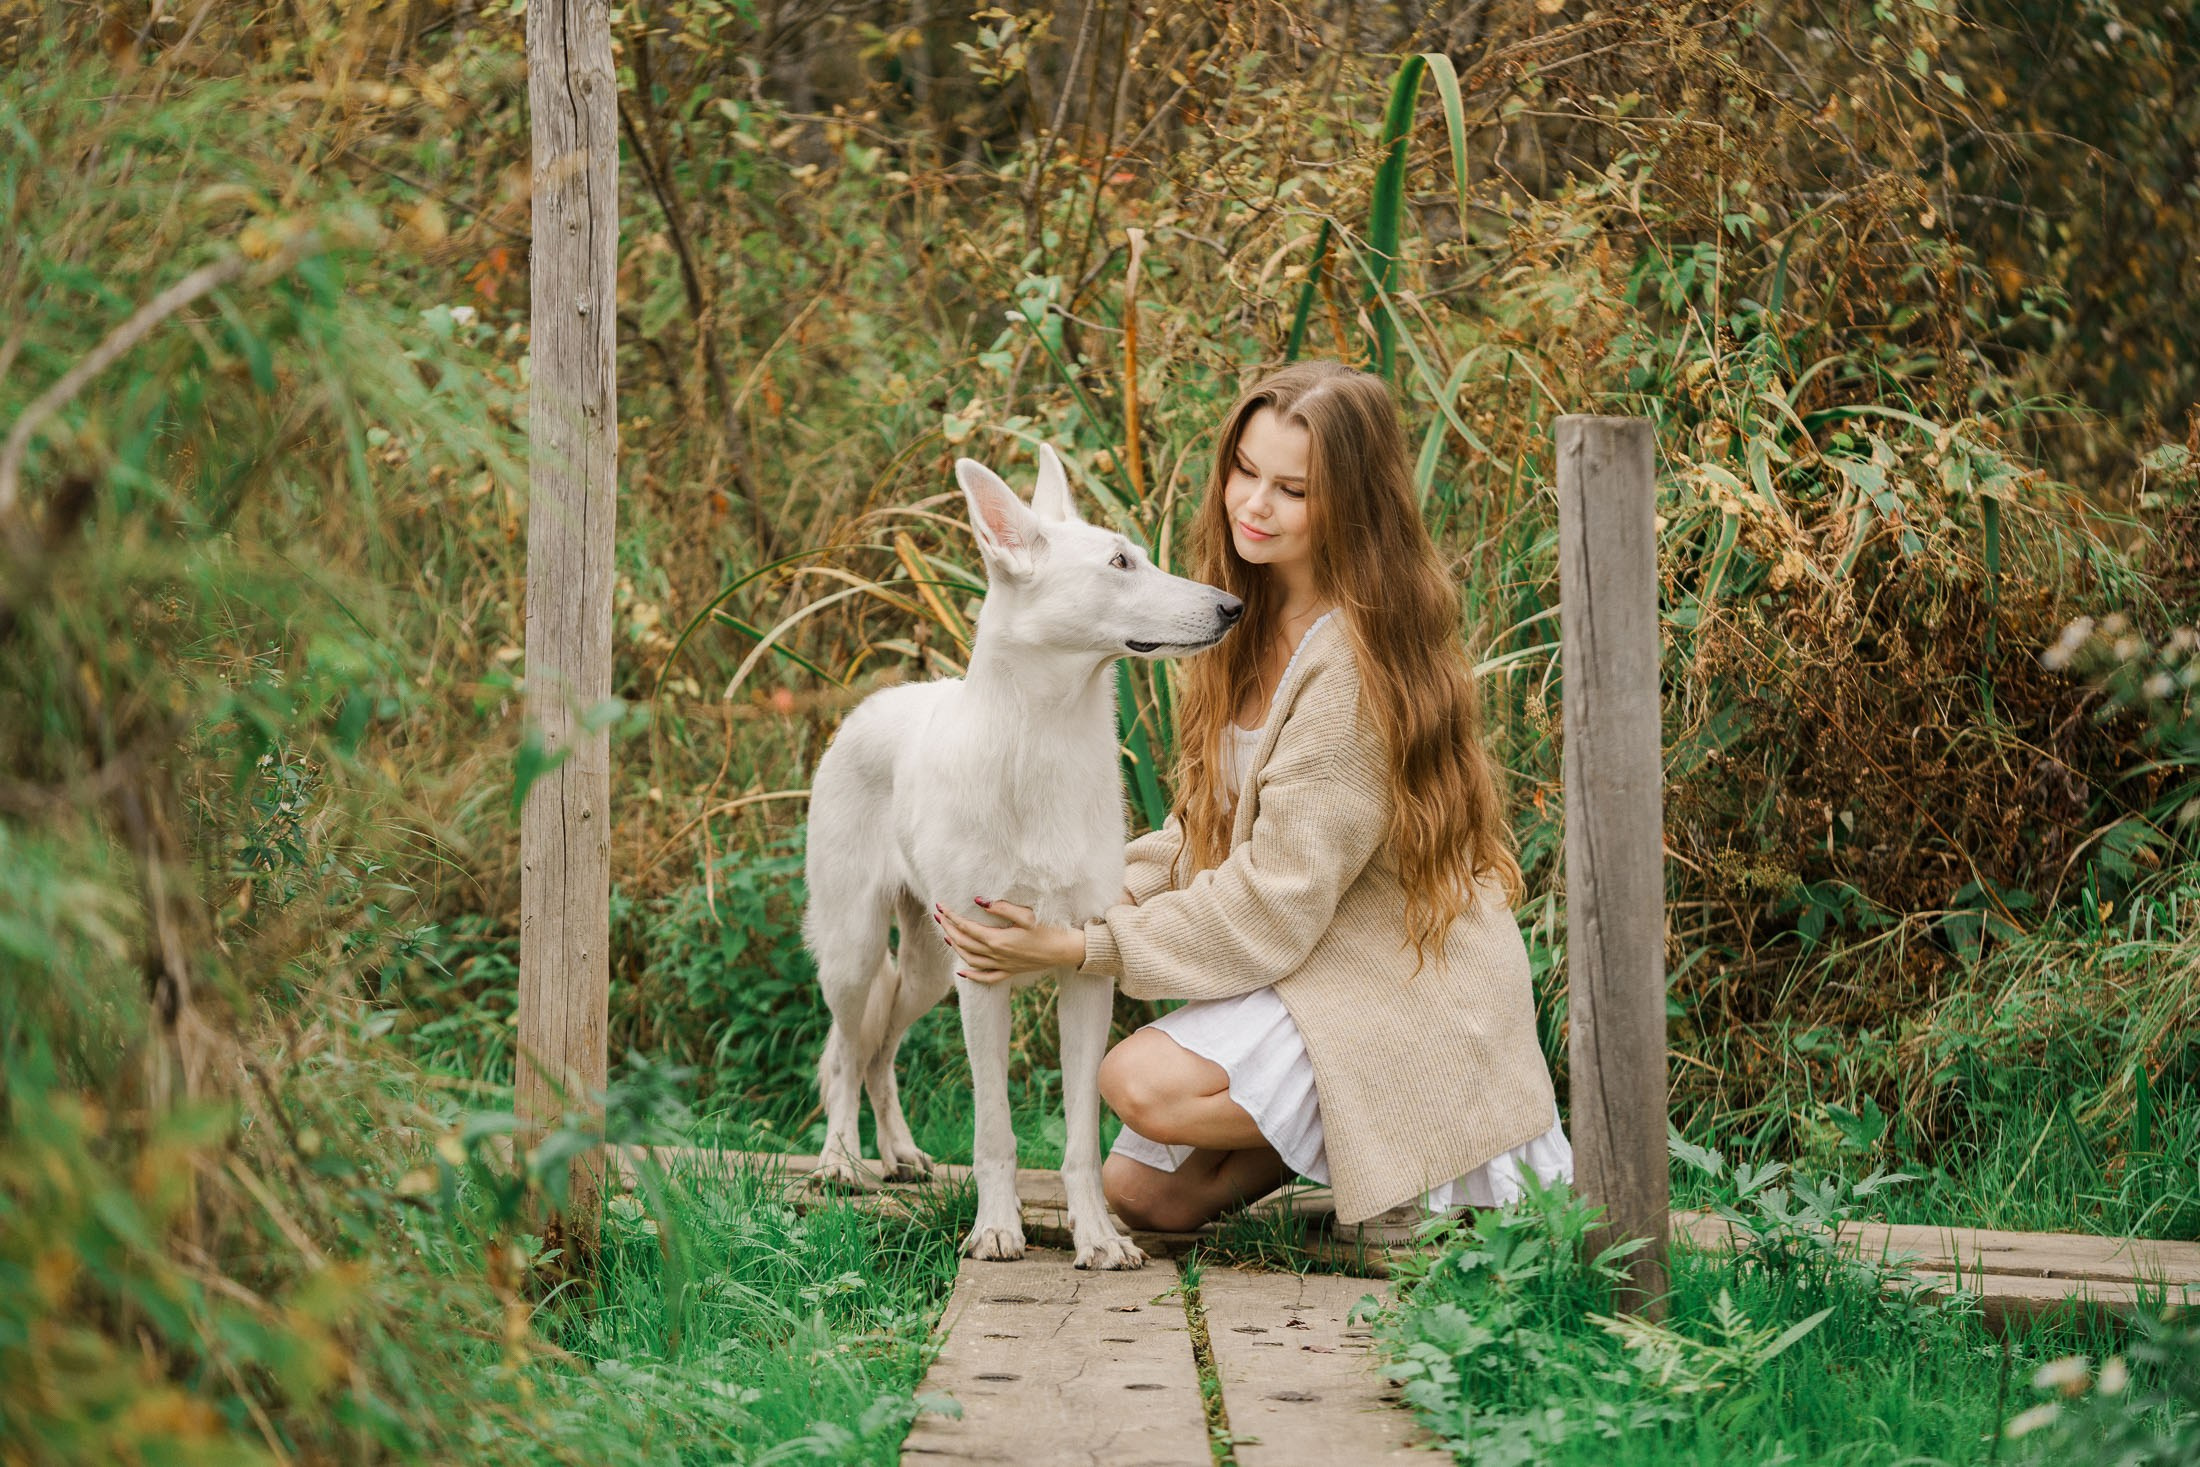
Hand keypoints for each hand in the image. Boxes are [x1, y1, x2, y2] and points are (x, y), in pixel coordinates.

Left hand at [933, 898, 1086, 982]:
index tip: (941, 907)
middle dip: (949, 929)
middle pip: (965, 943)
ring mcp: (1003, 965)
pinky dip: (972, 975)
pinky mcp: (1010, 971)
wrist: (1066, 950)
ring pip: (971, 959)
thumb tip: (979, 901)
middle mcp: (997, 955)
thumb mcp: (1026, 915)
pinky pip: (986, 977)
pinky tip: (962, 971)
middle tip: (939, 917)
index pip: (967, 928)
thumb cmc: (1049, 929)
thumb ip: (1001, 908)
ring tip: (947, 936)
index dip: (952, 917)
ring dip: (957, 948)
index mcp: (998, 940)